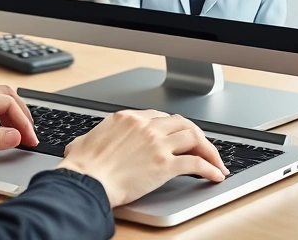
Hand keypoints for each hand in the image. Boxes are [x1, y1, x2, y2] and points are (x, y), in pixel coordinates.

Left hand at [0, 85, 38, 159]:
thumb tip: (15, 136)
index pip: (7, 103)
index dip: (23, 122)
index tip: (30, 140)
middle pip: (7, 95)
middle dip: (22, 114)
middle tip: (31, 136)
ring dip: (13, 114)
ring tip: (21, 134)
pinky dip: (2, 116)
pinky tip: (4, 130)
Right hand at [56, 110, 228, 206]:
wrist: (85, 181)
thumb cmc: (82, 167)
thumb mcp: (83, 142)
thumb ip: (92, 139)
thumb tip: (83, 145)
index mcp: (127, 117)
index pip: (160, 116)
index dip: (173, 127)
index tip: (179, 137)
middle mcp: (145, 126)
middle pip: (181, 123)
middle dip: (196, 135)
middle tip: (203, 147)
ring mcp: (157, 144)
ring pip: (194, 137)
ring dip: (209, 150)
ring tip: (215, 162)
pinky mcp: (165, 165)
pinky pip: (196, 163)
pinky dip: (209, 169)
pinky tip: (214, 176)